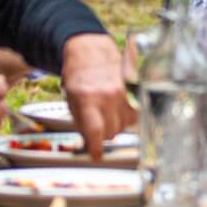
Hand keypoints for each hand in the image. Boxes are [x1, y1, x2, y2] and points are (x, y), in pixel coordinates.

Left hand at [60, 33, 135, 157]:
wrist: (91, 51)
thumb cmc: (78, 75)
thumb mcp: (71, 100)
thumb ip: (82, 122)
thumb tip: (91, 142)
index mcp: (88, 99)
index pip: (95, 131)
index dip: (97, 148)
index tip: (97, 155)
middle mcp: (108, 96)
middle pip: (112, 132)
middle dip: (103, 134)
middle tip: (97, 126)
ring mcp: (123, 92)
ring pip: (124, 126)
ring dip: (116, 125)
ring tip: (107, 114)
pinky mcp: (134, 89)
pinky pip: (134, 114)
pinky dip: (127, 117)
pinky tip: (118, 110)